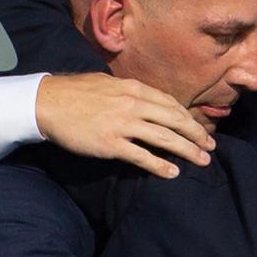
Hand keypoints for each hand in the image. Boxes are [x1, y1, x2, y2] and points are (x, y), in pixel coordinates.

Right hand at [35, 73, 212, 177]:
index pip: (172, 105)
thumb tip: (153, 103)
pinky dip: (160, 166)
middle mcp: (133, 105)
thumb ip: (133, 92)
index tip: (200, 129)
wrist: (46, 103)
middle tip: (211, 147)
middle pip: (176, 121)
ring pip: (165, 139)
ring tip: (202, 161)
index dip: (190, 119)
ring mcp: (123, 125)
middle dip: (197, 135)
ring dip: (188, 151)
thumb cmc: (77, 93)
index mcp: (135, 89)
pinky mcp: (111, 144)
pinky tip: (173, 173)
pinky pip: (142, 157)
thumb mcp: (110, 83)